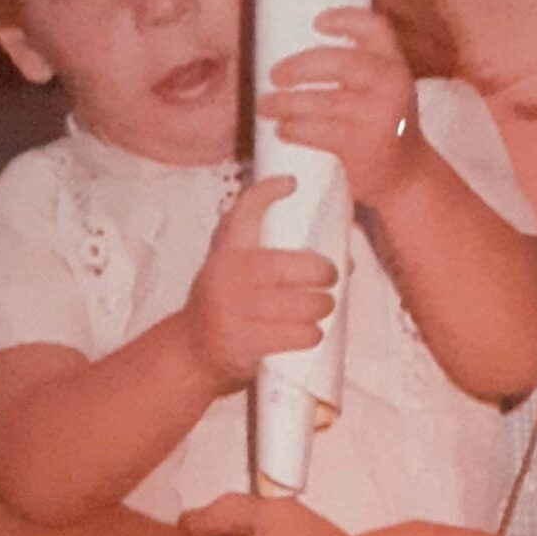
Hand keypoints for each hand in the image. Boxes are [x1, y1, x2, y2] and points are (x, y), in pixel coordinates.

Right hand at [182, 176, 337, 392]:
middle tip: (331, 276)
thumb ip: (274, 260)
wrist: (191, 352)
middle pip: (286, 266)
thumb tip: (345, 259)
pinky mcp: (243, 342)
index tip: (291, 183)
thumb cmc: (225, 308)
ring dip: (321, 306)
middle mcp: (226, 277)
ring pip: (298, 304)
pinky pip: (294, 335)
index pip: (242, 214)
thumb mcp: (234, 273)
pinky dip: (311, 334)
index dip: (266, 194)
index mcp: (226, 254)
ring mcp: (233, 311)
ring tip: (323, 307)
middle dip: (321, 271)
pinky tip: (312, 332)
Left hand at [257, 8, 421, 210]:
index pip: (376, 28)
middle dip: (299, 67)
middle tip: (274, 75)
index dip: (346, 18)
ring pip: (321, 101)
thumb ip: (359, 68)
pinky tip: (283, 130)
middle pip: (338, 62)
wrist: (407, 178)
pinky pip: (317, 130)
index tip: (316, 23)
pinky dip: (294, 130)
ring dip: (285, 103)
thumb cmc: (384, 129)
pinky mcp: (363, 144)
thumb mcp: (383, 90)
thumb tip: (299, 55)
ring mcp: (379, 114)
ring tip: (266, 106)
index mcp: (396, 65)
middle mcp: (392, 84)